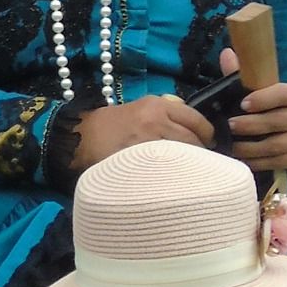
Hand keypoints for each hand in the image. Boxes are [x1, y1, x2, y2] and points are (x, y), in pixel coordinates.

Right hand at [70, 94, 212, 174]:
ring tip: (188, 172)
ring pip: (185, 156)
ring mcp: (150, 143)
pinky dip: (176, 176)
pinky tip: (174, 181)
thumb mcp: (138, 110)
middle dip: (200, 152)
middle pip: (194, 139)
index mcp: (157, 105)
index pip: (196, 119)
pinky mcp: (143, 163)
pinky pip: (170, 171)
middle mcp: (157, 120)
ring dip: (190, 165)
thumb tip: (191, 128)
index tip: (207, 143)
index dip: (206, 133)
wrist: (78, 139)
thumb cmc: (109, 126)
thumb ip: (164, 116)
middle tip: (200, 162)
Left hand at [217, 47, 286, 171]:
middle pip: (277, 122)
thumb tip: (226, 54)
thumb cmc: (273, 103)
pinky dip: (257, 162)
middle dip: (251, 125)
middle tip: (230, 125)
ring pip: (276, 145)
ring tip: (232, 145)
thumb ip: (244, 73)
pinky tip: (241, 159)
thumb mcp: (263, 87)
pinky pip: (276, 162)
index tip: (243, 103)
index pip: (283, 95)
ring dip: (251, 147)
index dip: (264, 99)